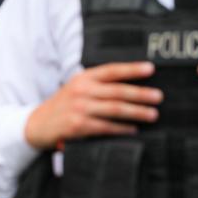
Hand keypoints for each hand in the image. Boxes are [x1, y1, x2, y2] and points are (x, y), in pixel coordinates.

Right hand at [24, 62, 161, 149]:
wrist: (38, 124)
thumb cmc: (63, 105)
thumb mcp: (76, 88)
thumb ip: (97, 85)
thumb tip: (130, 85)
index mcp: (82, 78)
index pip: (110, 70)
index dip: (131, 69)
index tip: (151, 68)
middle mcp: (81, 90)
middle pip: (116, 91)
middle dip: (140, 94)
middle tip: (159, 97)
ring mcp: (79, 108)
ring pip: (114, 109)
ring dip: (136, 112)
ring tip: (153, 114)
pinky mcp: (78, 126)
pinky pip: (106, 127)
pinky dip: (122, 128)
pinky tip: (134, 129)